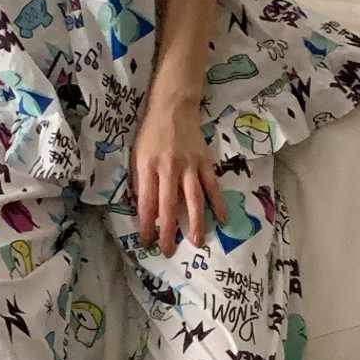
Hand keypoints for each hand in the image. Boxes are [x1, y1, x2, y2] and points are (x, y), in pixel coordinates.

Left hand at [130, 93, 229, 256]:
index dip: (146, 225)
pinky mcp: (205, 162)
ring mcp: (189, 166)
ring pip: (193, 200)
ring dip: (196, 223)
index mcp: (148, 168)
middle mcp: (169, 169)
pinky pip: (212, 186)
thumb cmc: (151, 134)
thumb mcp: (136, 156)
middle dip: (169, 232)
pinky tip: (222, 219)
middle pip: (169, 207)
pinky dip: (218, 203)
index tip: (146, 242)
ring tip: (197, 243)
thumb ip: (141, 182)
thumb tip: (145, 210)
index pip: (146, 203)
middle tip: (169, 252)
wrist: (173, 107)